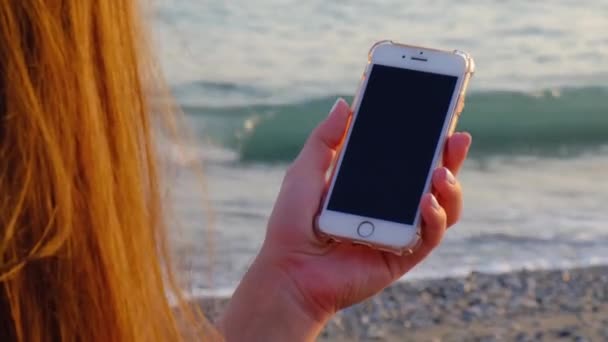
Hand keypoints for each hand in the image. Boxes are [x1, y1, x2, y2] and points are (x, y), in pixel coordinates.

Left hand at [218, 98, 471, 340]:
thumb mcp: (305, 172)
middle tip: (457, 137)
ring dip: (449, 188)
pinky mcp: (402, 255)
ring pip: (441, 207)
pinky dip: (435, 218)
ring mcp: (399, 230)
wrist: (288, 270)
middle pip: (431, 178)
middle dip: (449, 157)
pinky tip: (426, 202)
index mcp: (370, 183)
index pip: (406, 155)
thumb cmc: (292, 223)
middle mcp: (390, 205)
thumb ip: (325, 140)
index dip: (426, 136)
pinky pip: (429, 236)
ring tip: (440, 172)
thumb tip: (344, 104)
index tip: (440, 111)